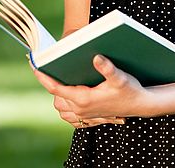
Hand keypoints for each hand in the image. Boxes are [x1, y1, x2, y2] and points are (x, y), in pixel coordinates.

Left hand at [31, 54, 154, 125]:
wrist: (140, 105)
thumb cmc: (130, 90)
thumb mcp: (120, 77)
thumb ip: (107, 67)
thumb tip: (95, 57)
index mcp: (84, 98)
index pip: (56, 88)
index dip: (43, 77)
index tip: (34, 66)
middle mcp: (81, 108)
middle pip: (56, 96)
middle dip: (51, 83)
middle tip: (49, 67)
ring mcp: (84, 114)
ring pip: (60, 107)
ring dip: (57, 94)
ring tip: (58, 78)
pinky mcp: (89, 116)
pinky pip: (69, 114)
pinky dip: (64, 105)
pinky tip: (69, 94)